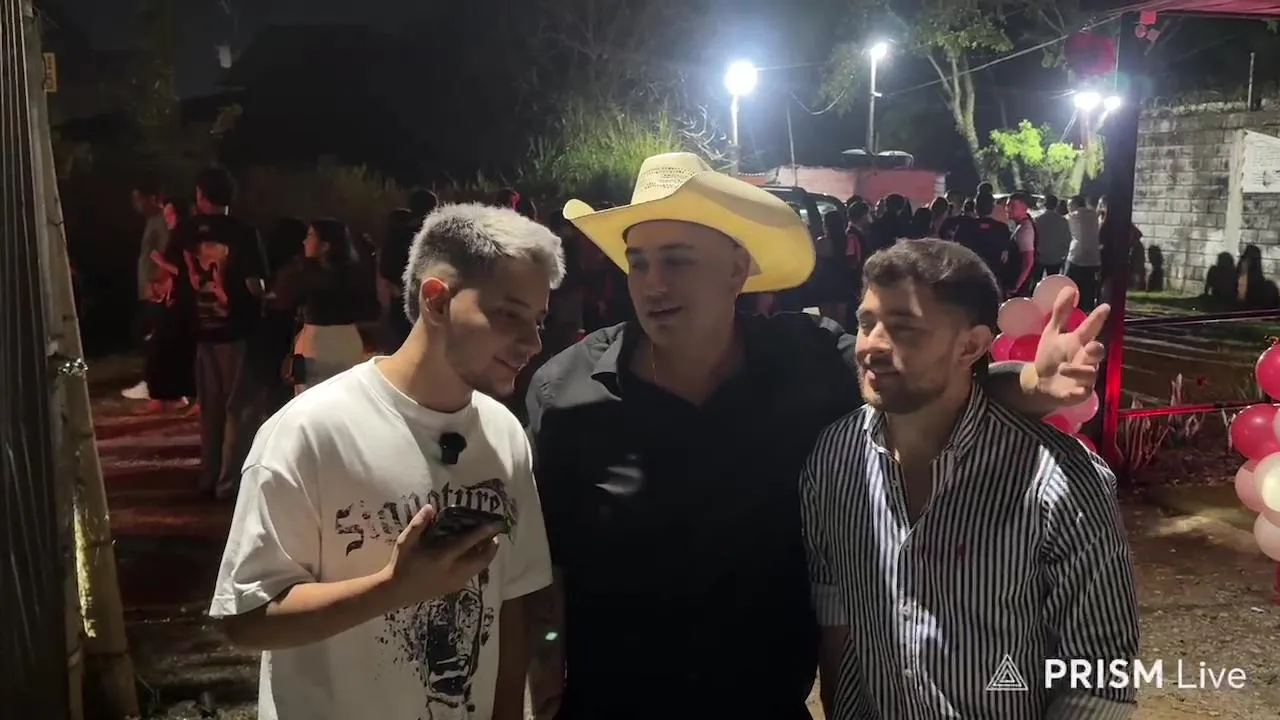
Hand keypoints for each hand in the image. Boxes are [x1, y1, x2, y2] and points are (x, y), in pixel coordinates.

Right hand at [382, 504, 500, 607]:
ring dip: (487, 556)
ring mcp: (455, 582)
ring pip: (479, 569)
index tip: (495, 524)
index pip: (467, 543)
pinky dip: (478, 565)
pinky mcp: (454, 589)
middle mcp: (452, 572)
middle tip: (496, 534)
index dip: (483, 532)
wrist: (396, 592)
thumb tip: (430, 506)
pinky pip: (472, 575)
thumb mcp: (405, 542)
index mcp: (441, 558)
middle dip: (492, 547)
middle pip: (481, 560)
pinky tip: (476, 556)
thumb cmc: (401, 563)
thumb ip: (418, 525)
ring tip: (489, 543)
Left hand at [1027, 288, 1109, 403]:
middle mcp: (1085, 358)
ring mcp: (1084, 377)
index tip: (1105, 307)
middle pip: (1097, 352)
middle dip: (1096, 349)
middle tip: (1090, 345)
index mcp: (1079, 342)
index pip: (1091, 328)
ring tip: (1063, 367)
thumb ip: (1061, 313)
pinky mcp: (1078, 393)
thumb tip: (1069, 288)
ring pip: (1089, 373)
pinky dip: (1077, 392)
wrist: (1040, 381)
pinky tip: (1071, 391)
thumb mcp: (1052, 333)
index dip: (1097, 318)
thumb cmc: (1051, 356)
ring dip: (1078, 370)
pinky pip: (1082, 393)